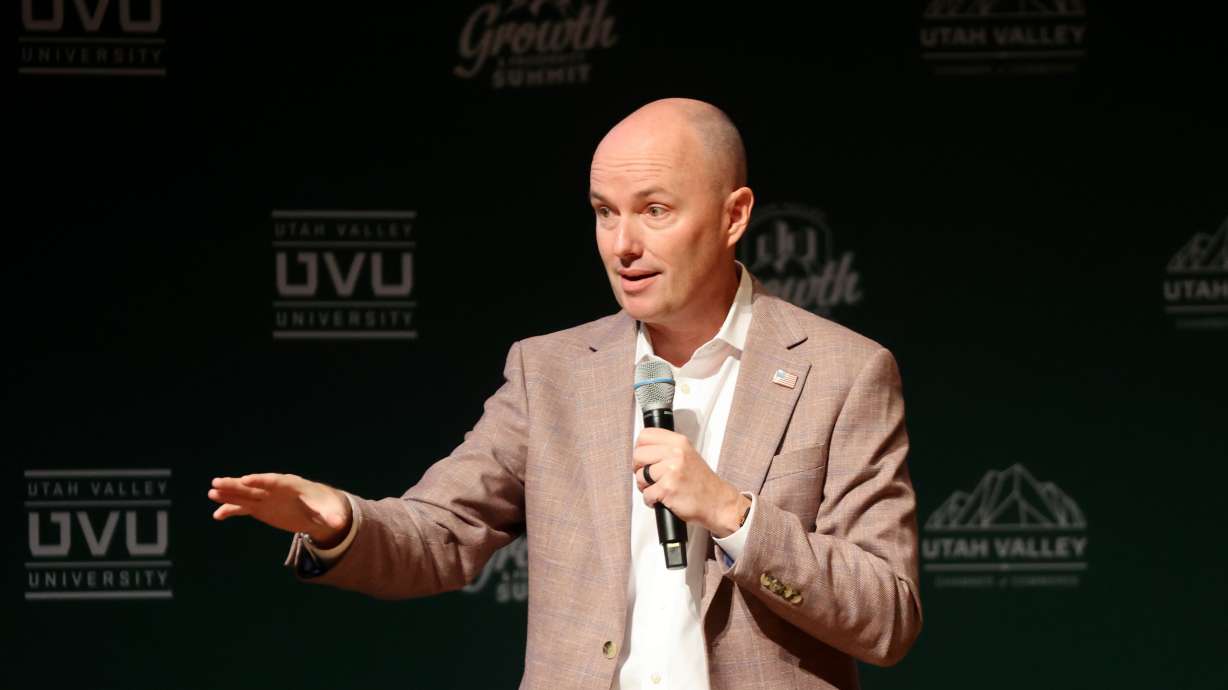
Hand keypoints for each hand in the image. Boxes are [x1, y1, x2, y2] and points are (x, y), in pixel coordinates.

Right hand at [208, 473, 351, 547]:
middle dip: (237, 484)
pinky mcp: (261, 508)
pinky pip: (243, 508)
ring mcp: (266, 498)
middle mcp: (275, 489)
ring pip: (244, 494)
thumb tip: (338, 522)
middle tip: (217, 482)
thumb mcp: (330, 512)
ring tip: (211, 493)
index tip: (246, 480)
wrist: (319, 510)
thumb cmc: (325, 507)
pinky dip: (231, 510)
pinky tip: (217, 515)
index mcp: (291, 485)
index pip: (273, 481)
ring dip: (228, 494)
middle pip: (254, 485)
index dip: (260, 481)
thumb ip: (330, 516)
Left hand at [633, 428, 748, 537]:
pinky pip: (646, 494)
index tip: (645, 458)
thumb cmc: (701, 483)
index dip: (640, 448)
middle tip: (650, 476)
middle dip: (639, 468)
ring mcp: (671, 470)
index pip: (645, 435)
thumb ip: (667, 448)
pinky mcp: (667, 488)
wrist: (717, 503)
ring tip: (659, 489)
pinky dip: (651, 501)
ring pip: (639, 476)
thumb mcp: (687, 455)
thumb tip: (642, 449)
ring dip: (645, 487)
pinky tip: (663, 499)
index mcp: (679, 442)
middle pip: (638, 454)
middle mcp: (675, 453)